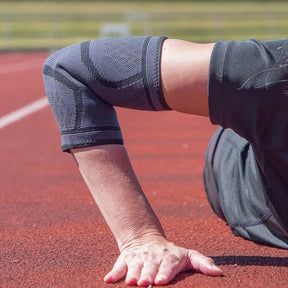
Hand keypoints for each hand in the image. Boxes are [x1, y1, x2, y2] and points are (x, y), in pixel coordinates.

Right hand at [104, 235, 222, 285]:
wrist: (148, 240)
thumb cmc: (172, 254)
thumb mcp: (188, 255)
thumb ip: (203, 263)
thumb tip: (220, 273)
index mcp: (170, 256)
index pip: (168, 265)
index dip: (164, 272)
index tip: (161, 281)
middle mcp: (153, 257)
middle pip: (150, 267)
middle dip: (147, 275)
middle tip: (145, 283)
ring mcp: (139, 258)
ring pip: (134, 266)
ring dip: (132, 274)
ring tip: (130, 282)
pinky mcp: (126, 259)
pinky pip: (119, 265)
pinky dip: (114, 272)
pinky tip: (108, 280)